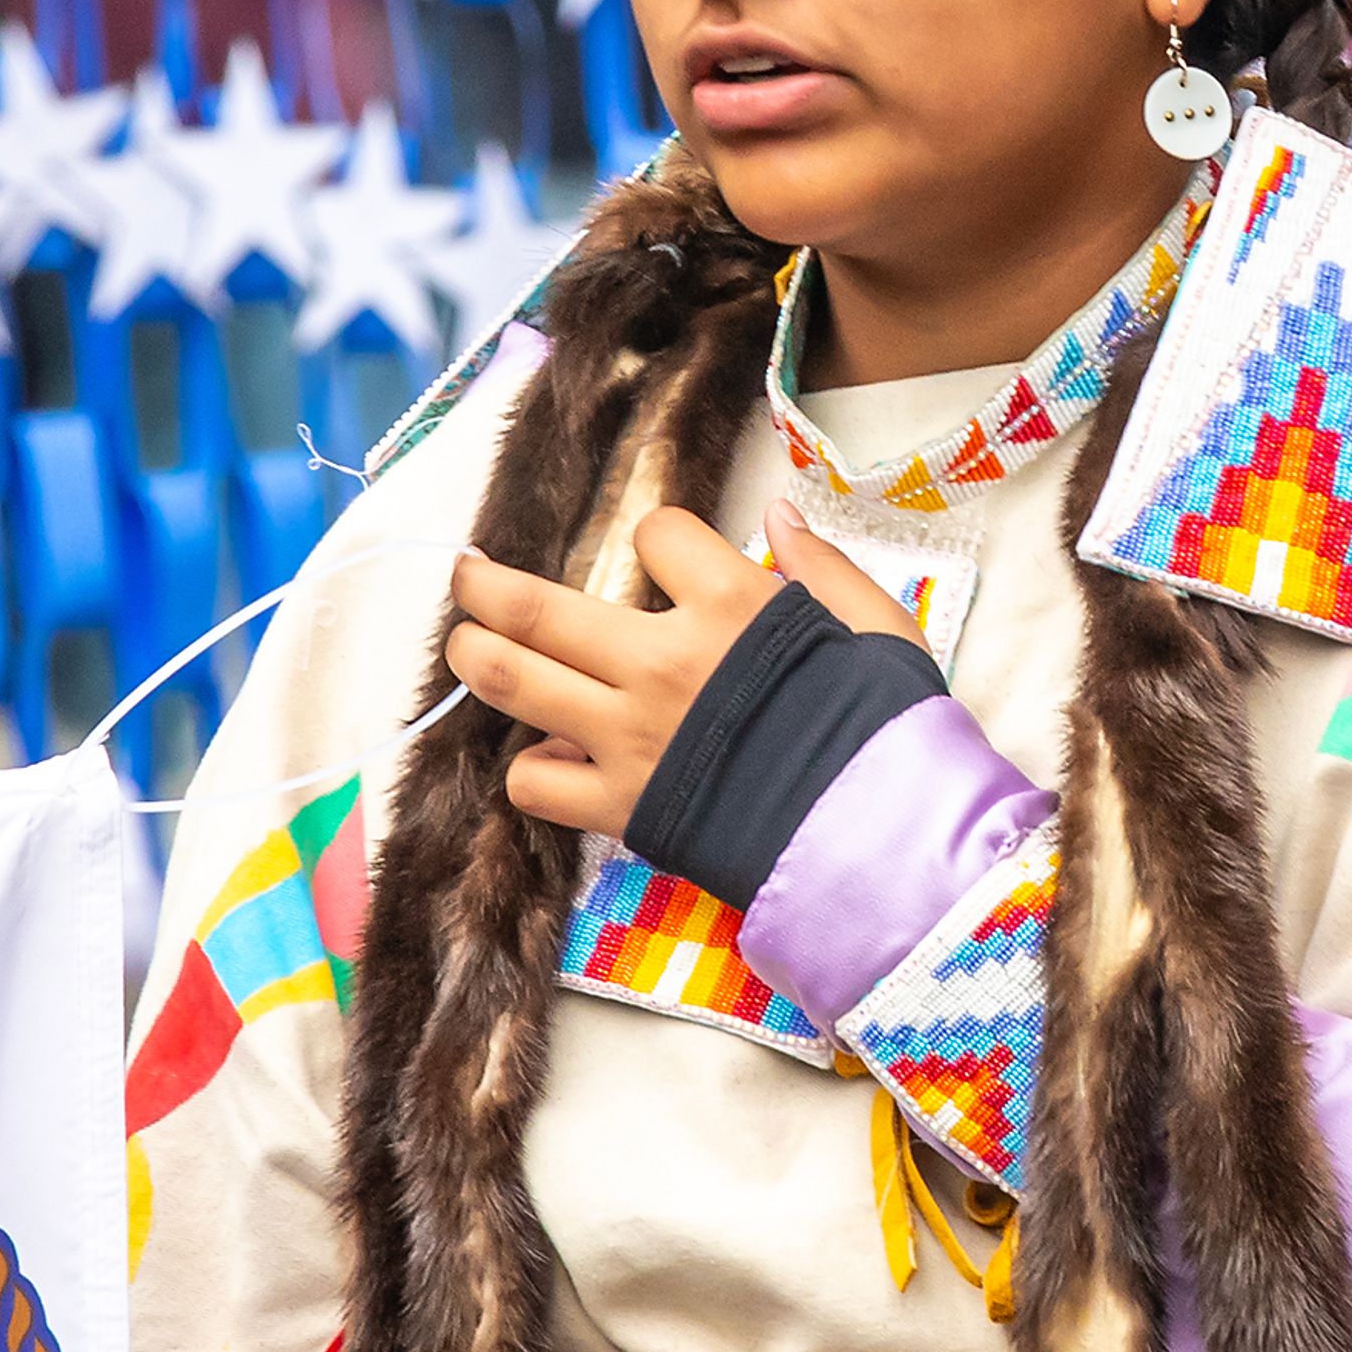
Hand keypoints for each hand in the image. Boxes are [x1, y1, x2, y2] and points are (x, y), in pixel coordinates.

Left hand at [444, 500, 925, 841]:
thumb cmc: (884, 726)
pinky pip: (534, 780)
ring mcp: (629, 735)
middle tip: (469, 575)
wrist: (876, 834)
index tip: (666, 553)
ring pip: (512, 682)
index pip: (656, 534)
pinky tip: (551, 754)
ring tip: (467, 644)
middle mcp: (662, 662)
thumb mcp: (879, 626)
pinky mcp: (619, 803)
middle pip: (537, 608)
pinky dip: (531, 766)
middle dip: (487, 586)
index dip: (658, 537)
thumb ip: (823, 566)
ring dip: (475, 655)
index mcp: (730, 606)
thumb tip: (779, 517)